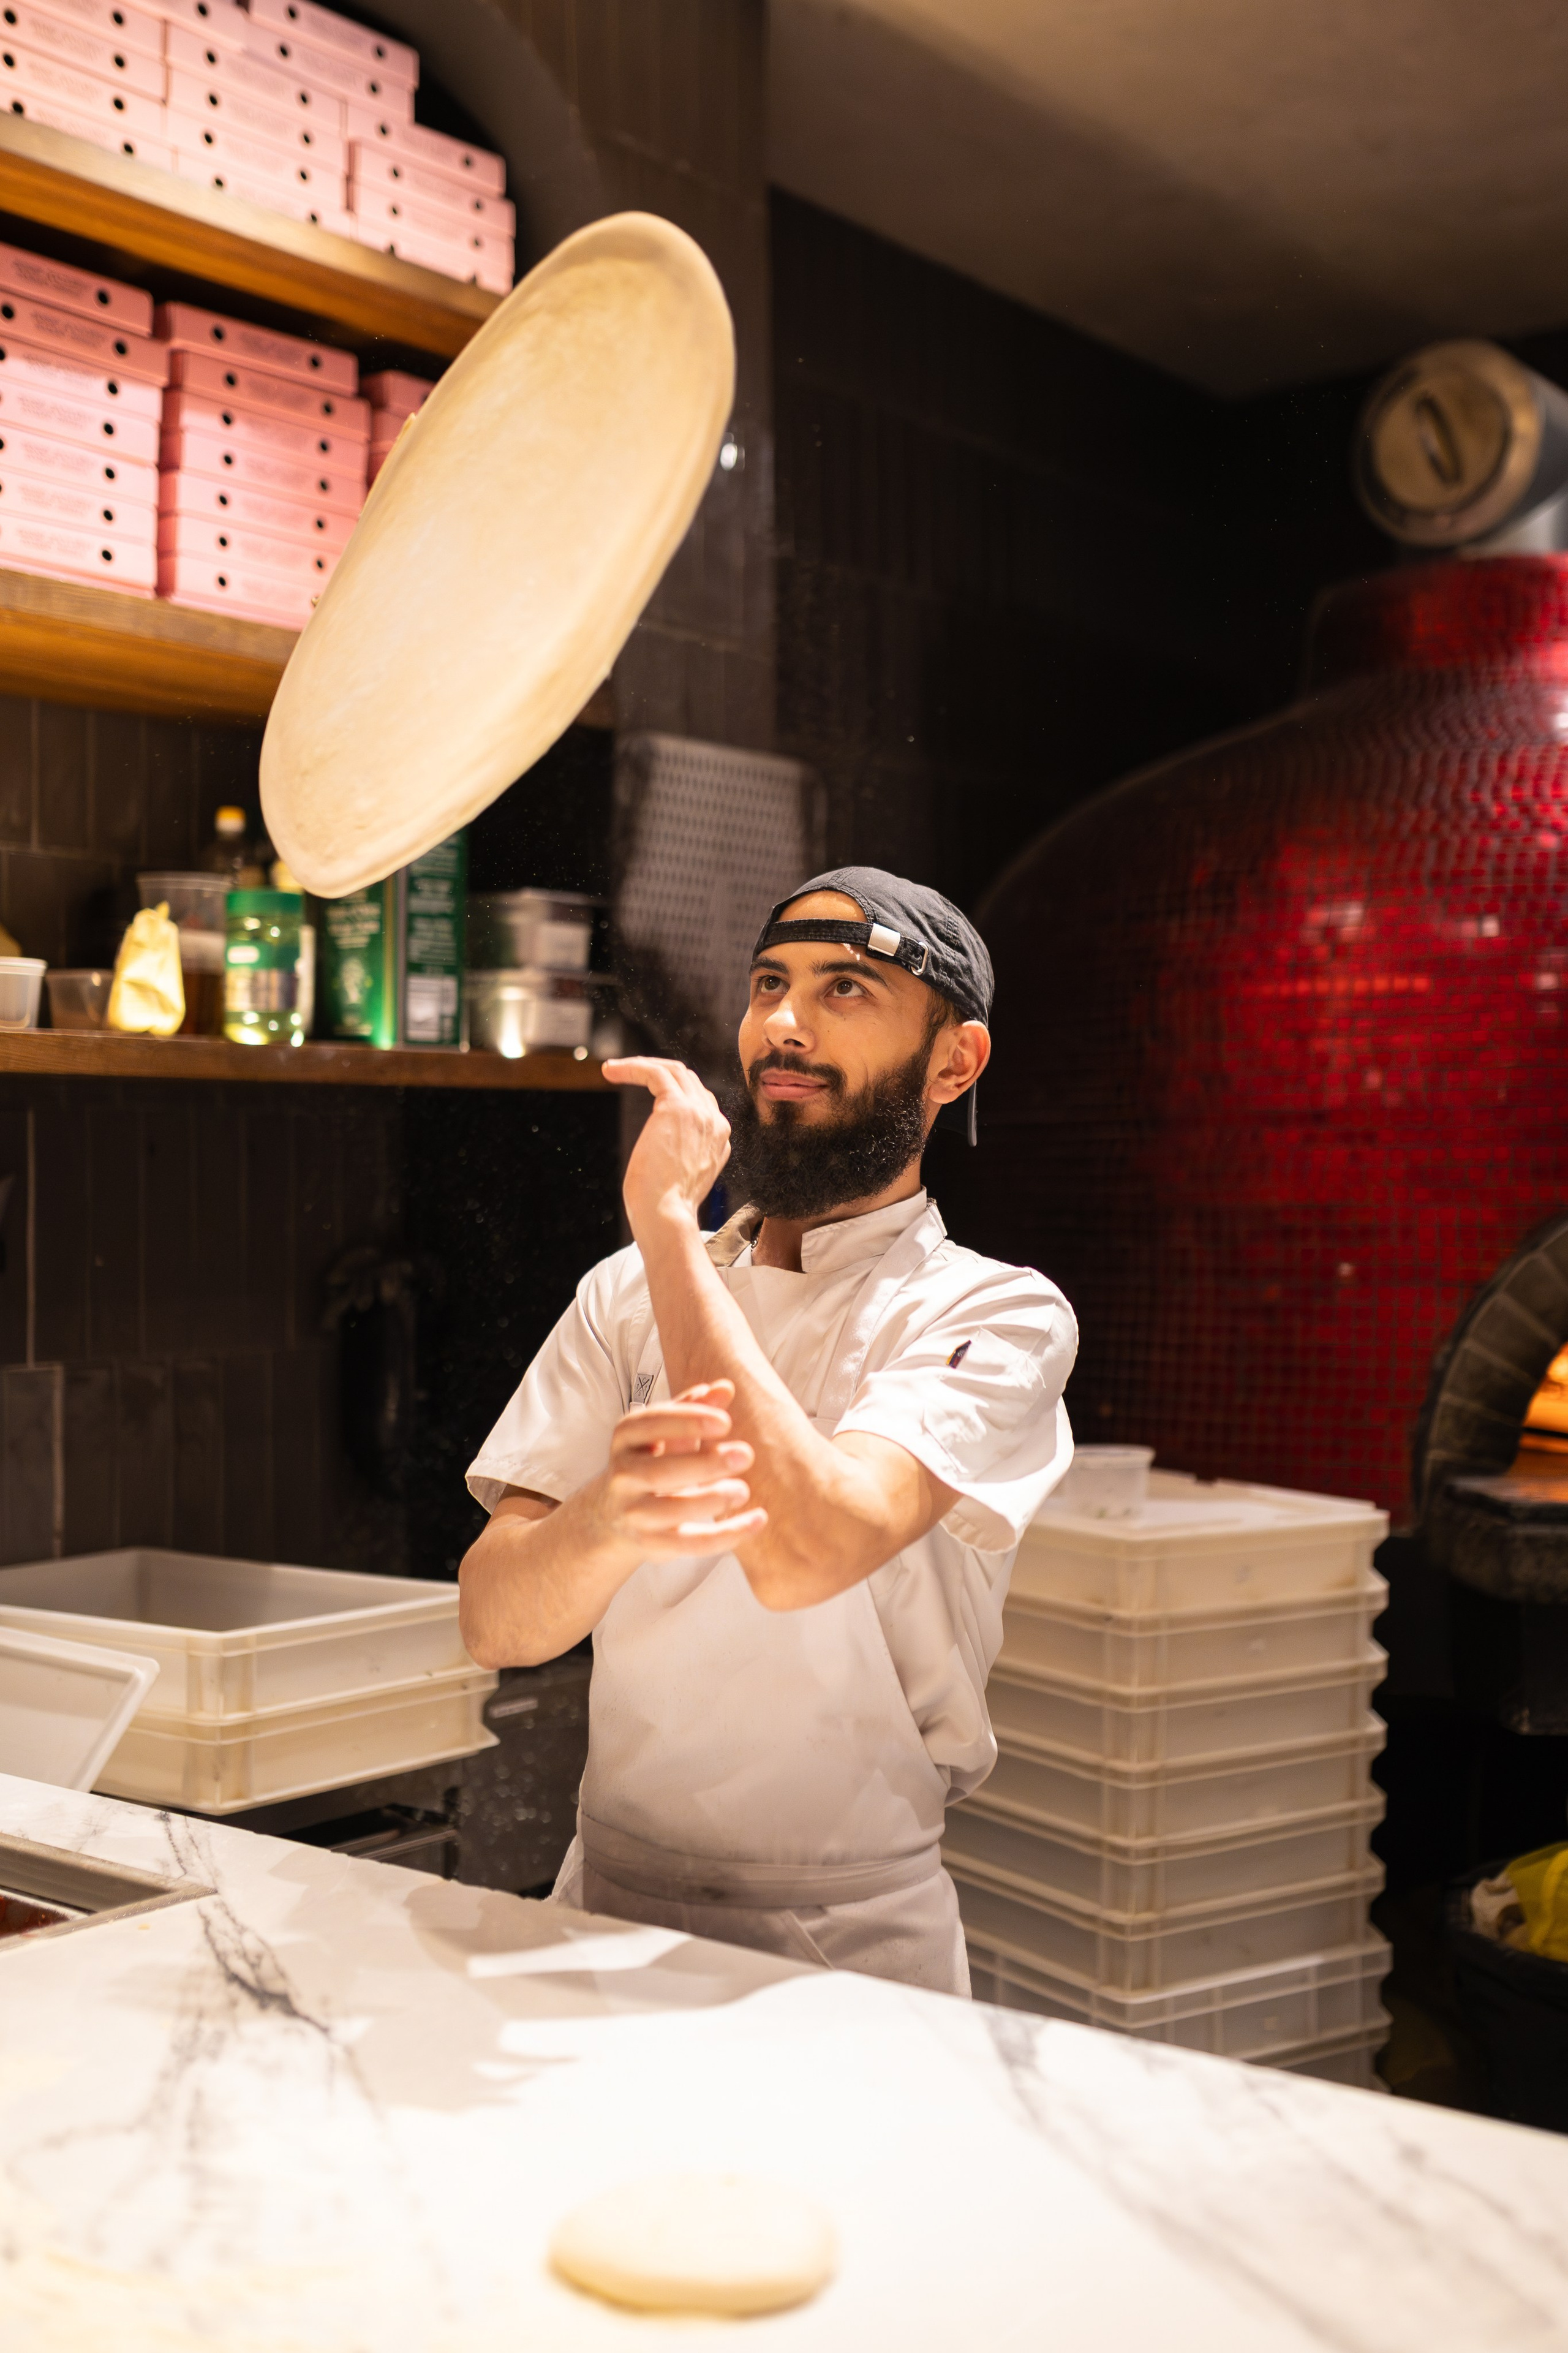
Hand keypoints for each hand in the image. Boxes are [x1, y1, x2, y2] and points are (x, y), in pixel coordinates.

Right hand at [593, 1380, 764, 1556]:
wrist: (617, 1516)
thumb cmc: (653, 1461)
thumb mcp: (667, 1432)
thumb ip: (694, 1409)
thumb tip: (724, 1388)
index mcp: (626, 1439)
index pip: (649, 1424)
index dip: (687, 1421)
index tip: (725, 1422)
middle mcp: (623, 1476)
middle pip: (658, 1472)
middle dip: (704, 1463)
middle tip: (746, 1455)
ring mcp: (633, 1514)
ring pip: (670, 1511)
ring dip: (710, 1500)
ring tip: (744, 1490)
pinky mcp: (651, 1544)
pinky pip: (690, 1544)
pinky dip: (727, 1535)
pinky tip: (757, 1520)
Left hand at [603, 1056, 731, 1236]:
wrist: (666, 1217)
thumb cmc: (663, 1207)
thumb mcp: (677, 1175)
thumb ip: (678, 1154)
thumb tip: (659, 1146)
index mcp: (718, 1141)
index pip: (701, 1103)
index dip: (674, 1093)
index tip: (647, 1096)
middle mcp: (715, 1123)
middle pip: (691, 1081)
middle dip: (659, 1073)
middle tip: (629, 1073)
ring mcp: (700, 1113)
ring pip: (675, 1071)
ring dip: (644, 1065)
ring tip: (614, 1070)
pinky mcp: (678, 1107)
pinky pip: (656, 1073)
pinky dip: (633, 1067)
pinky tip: (611, 1071)